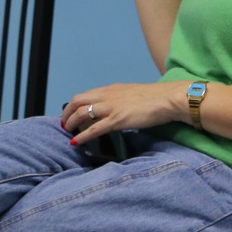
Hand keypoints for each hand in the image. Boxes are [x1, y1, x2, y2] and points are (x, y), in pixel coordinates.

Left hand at [59, 81, 181, 147]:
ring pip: (82, 113)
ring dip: (71, 123)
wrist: (167, 99)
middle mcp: (107, 95)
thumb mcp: (130, 95)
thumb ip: (118, 101)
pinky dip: (82, 136)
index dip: (73, 105)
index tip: (70, 114)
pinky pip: (94, 129)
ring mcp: (111, 107)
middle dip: (67, 113)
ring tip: (68, 132)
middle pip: (77, 101)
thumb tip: (112, 112)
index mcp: (110, 89)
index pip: (84, 95)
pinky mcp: (117, 119)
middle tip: (65, 124)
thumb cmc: (154, 98)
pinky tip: (76, 142)